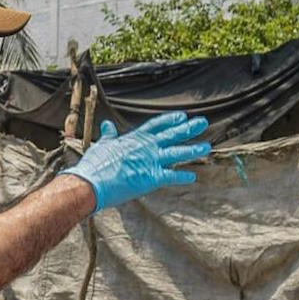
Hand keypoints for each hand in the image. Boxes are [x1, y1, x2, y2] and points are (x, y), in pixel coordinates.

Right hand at [61, 111, 210, 211]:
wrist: (91, 182)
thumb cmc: (94, 165)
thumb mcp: (103, 145)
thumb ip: (109, 135)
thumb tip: (107, 124)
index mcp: (134, 139)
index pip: (156, 125)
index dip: (170, 120)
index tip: (182, 116)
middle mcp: (146, 147)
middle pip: (172, 135)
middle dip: (188, 129)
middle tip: (202, 122)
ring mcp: (150, 161)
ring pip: (177, 153)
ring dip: (193, 149)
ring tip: (206, 146)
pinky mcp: (151, 178)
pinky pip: (171, 176)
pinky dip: (182, 176)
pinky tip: (193, 176)